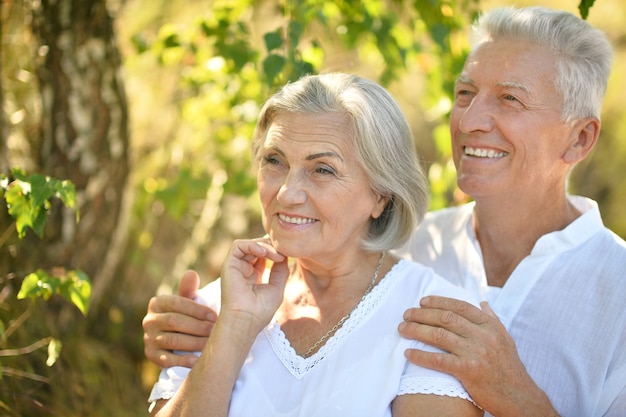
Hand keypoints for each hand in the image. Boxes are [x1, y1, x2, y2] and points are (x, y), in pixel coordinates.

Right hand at [142, 270, 216, 367]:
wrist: (178, 341)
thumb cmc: (187, 316)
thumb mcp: (188, 302)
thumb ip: (189, 289)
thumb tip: (191, 273)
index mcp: (157, 303)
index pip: (177, 303)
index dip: (197, 310)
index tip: (215, 316)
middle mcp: (149, 320)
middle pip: (174, 322)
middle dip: (198, 326)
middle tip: (216, 331)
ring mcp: (148, 339)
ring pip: (172, 340)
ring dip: (194, 343)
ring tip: (212, 344)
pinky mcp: (151, 356)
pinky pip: (166, 360)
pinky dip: (183, 360)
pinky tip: (198, 360)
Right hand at [219, 239, 288, 333]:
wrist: (246, 321)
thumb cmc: (260, 310)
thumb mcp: (277, 287)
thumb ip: (280, 270)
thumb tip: (285, 255)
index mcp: (254, 275)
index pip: (264, 254)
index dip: (275, 251)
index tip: (288, 254)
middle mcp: (243, 269)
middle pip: (258, 247)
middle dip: (272, 246)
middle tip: (284, 253)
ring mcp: (236, 266)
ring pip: (249, 244)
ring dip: (266, 246)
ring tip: (277, 256)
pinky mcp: (228, 264)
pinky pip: (238, 245)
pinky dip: (252, 245)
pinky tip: (264, 253)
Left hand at [398, 296, 558, 416]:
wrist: (520, 397)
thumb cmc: (510, 368)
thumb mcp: (505, 339)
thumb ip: (492, 319)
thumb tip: (482, 302)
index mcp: (491, 326)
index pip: (460, 306)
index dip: (438, 301)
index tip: (422, 301)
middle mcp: (483, 336)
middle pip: (446, 318)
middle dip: (422, 314)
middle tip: (406, 314)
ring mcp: (476, 353)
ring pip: (439, 335)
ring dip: (416, 330)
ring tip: (402, 329)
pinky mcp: (469, 371)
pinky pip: (439, 360)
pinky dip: (421, 356)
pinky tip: (408, 353)